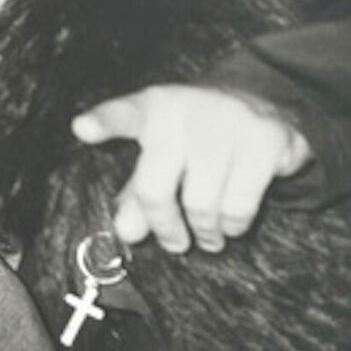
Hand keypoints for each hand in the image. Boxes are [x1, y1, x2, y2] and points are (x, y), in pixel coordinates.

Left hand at [72, 85, 311, 253]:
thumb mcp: (164, 158)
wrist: (266, 107)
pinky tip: (233, 222)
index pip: (124, 114)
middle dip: (163, 226)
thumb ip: (138, 194)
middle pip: (156, 187)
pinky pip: (239, 207)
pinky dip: (234, 226)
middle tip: (175, 243)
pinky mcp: (267, 139)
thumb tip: (128, 231)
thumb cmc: (200, 140)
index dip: (104, 122)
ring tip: (208, 234)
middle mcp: (189, 107)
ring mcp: (231, 120)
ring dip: (205, 232)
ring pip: (201, 205)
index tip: (83, 128)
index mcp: (154, 108)